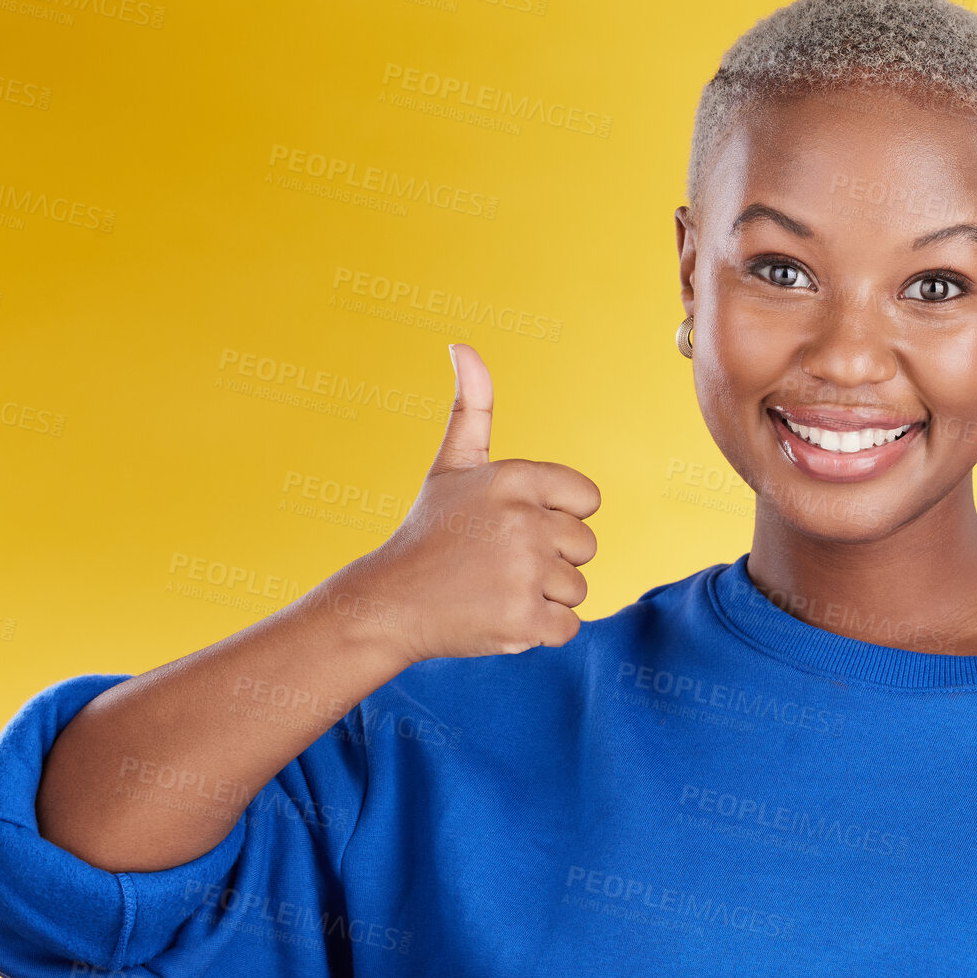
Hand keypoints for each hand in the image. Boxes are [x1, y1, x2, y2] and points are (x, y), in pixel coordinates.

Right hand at [341, 343, 599, 663]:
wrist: (388, 604)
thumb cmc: (429, 533)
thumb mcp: (450, 465)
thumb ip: (471, 407)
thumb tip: (463, 346)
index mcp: (515, 477)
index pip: (588, 500)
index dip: (558, 516)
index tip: (515, 525)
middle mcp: (524, 520)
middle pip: (586, 547)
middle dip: (551, 560)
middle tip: (498, 562)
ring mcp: (525, 572)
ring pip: (577, 588)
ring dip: (543, 596)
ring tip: (495, 589)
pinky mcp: (524, 620)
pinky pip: (567, 627)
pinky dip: (539, 631)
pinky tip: (498, 616)